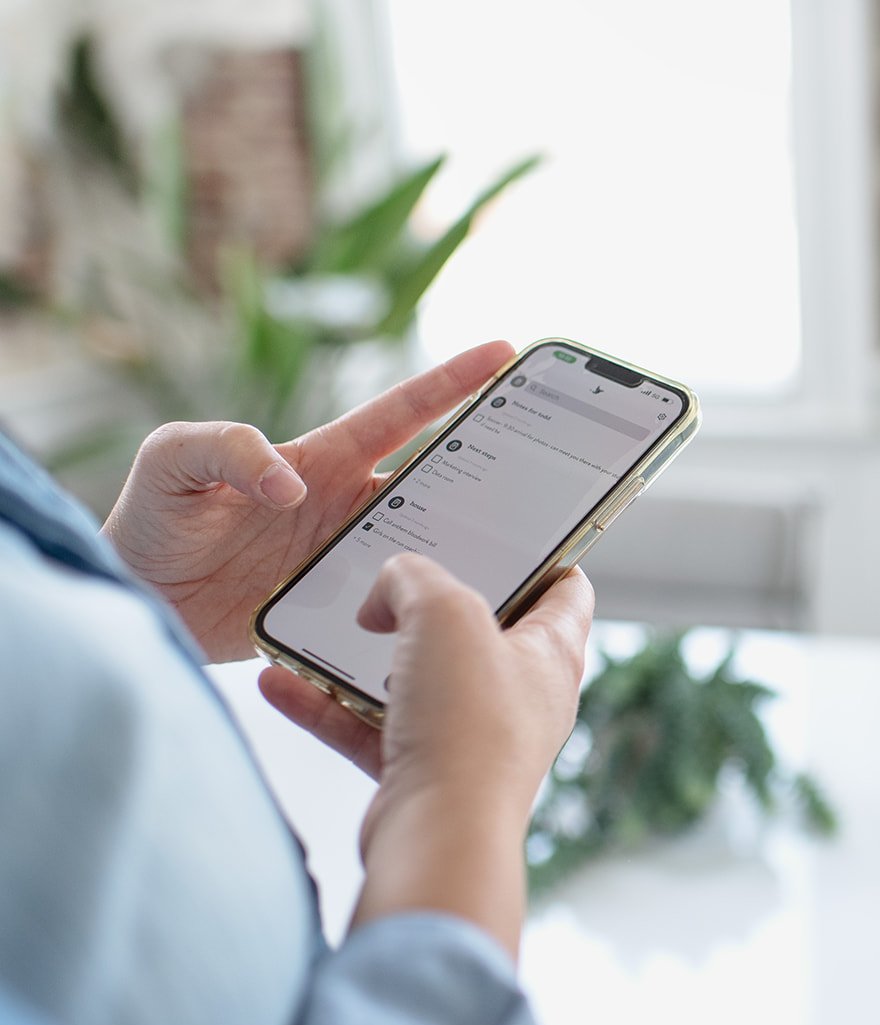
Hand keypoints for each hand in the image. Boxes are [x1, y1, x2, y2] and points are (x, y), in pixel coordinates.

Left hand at [102, 340, 514, 661]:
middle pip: (439, 480)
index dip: (452, 382)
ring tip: (522, 551)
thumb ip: (226, 448)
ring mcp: (350, 559)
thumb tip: (290, 484)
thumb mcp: (172, 461)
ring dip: (471, 548)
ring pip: (429, 548)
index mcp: (324, 460)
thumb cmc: (151, 521)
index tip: (501, 354)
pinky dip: (424, 614)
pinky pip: (394, 611)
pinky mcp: (343, 612)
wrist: (138, 604)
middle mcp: (349, 506)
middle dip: (495, 465)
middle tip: (549, 460)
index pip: (403, 414)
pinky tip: (453, 624)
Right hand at [260, 555, 594, 957]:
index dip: (540, 553)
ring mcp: (473, 738)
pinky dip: (326, 707)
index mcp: (552, 653)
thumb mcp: (445, 613)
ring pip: (416, 681)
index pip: (566, 588)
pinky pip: (368, 729)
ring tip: (323, 623)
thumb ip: (414, 578)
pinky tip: (277, 682)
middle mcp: (521, 696)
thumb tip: (388, 592)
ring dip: (364, 656)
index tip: (501, 531)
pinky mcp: (424, 773)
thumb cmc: (468, 724)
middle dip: (434, 602)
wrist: (439, 839)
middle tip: (395, 570)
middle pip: (482, 630)